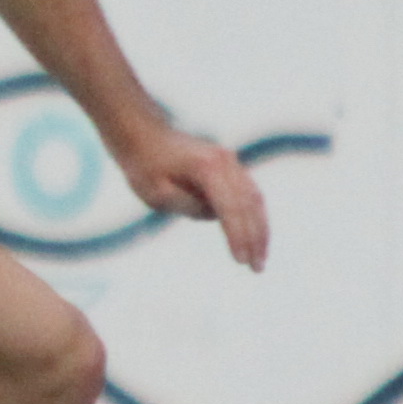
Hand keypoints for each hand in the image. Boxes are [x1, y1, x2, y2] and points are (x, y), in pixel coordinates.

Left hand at [112, 125, 267, 271]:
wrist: (142, 135)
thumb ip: (185, 205)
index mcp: (206, 167)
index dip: (237, 237)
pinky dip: (254, 216)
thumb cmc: (143, 166)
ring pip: (255, 200)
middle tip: (256, 268)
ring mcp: (231, 161)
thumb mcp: (155, 192)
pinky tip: (255, 239)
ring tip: (259, 258)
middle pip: (249, 205)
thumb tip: (214, 215)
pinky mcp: (230, 166)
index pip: (230, 208)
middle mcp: (225, 161)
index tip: (240, 261)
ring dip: (260, 230)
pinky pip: (249, 194)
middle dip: (255, 238)